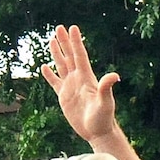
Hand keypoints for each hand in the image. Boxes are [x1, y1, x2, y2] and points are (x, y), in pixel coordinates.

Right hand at [41, 24, 123, 145]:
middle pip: (69, 56)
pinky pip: (55, 83)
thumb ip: (106, 88)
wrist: (97, 132)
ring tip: (52, 40)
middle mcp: (78, 80)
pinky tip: (44, 67)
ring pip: (62, 66)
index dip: (76, 42)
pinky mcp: (64, 97)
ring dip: (57, 53)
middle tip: (58, 27)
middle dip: (64, 42)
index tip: (72, 28)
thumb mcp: (106, 102)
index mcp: (87, 78)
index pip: (80, 56)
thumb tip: (115, 76)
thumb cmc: (104, 118)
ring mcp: (71, 87)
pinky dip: (49, 75)